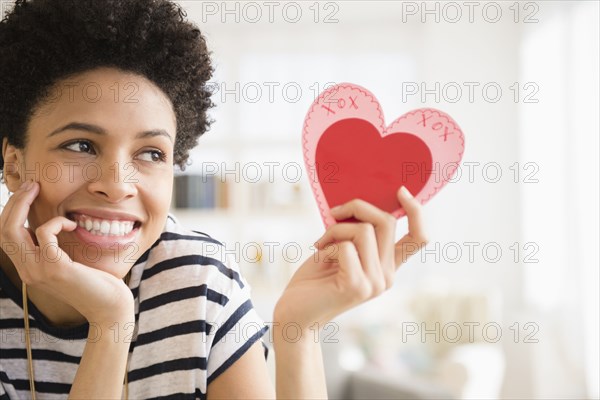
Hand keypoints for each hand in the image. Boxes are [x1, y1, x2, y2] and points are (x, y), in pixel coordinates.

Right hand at [0, 180, 132, 323]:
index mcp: (29, 269)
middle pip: (3, 230)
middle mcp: (27, 271)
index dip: (12, 212)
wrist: (110, 308)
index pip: (6, 236)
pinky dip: (56, 222)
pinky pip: (44, 233)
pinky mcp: (55, 268)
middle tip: (31, 184)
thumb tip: (47, 225)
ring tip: (39, 190)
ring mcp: (38, 271)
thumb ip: (53, 248)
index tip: (27, 192)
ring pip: (12, 230)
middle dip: (14, 202)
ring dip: (24, 204)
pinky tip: (71, 224)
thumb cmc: (96, 284)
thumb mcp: (67, 263)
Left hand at [274, 186, 427, 329]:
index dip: (416, 211)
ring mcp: (375, 283)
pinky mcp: (357, 286)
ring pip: (363, 230)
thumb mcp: (341, 250)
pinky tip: (318, 257)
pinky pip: (345, 246)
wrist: (295, 314)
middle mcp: (387, 276)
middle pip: (386, 222)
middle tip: (333, 213)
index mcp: (387, 266)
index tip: (400, 191)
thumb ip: (356, 234)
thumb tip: (359, 204)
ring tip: (321, 243)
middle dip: (357, 207)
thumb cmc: (314, 280)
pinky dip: (327, 244)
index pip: (419, 238)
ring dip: (336, 228)